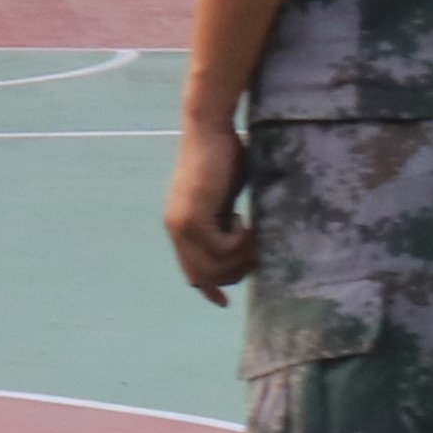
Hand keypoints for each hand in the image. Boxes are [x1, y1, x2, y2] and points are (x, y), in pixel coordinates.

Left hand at [163, 125, 258, 300]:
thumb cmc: (224, 156)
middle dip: (233, 274)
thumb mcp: (226, 198)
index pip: (190, 270)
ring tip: (255, 233)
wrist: (210, 130)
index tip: (223, 302)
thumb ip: (228, 223)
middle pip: (201, 277)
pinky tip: (246, 220)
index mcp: (182, 226)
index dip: (207, 288)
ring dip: (241, 257)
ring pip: (214, 267)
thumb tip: (246, 249)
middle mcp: (176, 230)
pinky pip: (221, 250)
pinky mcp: (193, 218)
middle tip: (256, 255)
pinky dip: (240, 242)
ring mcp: (182, 225)